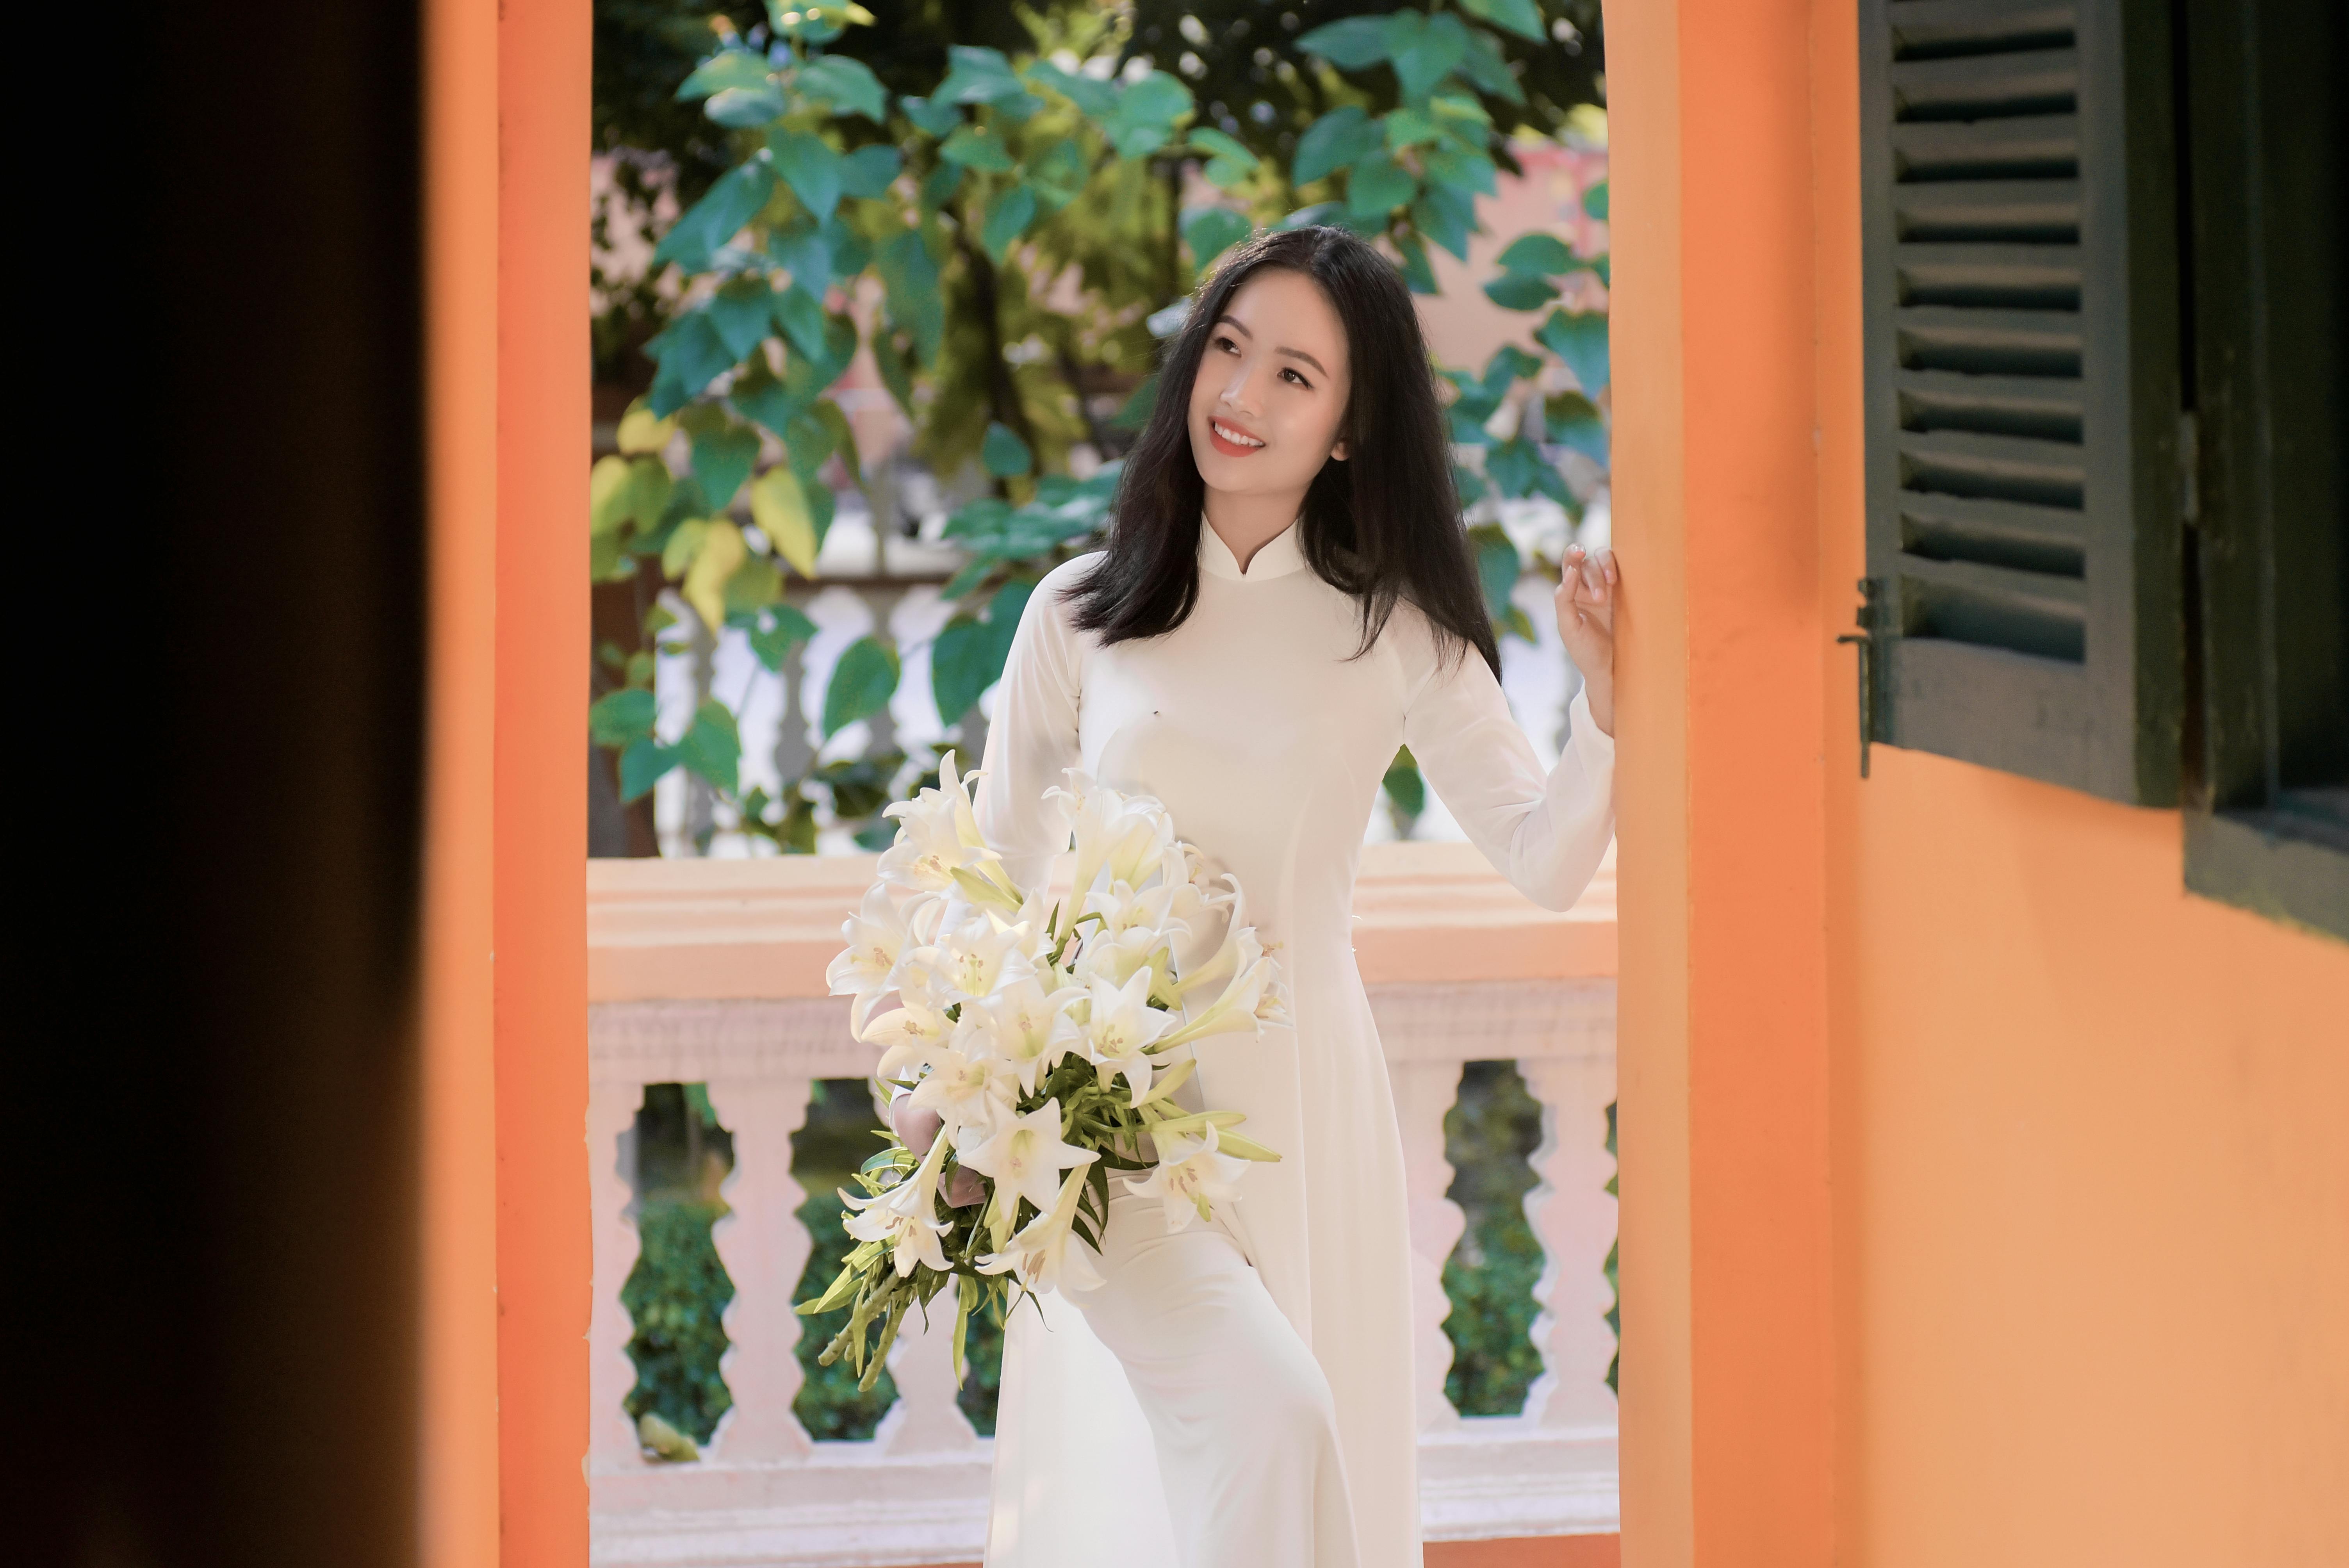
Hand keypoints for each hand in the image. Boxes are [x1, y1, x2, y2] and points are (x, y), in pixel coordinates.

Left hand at [1553, 544, 1617, 736]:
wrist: (1611, 670)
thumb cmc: (1585, 651)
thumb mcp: (1568, 627)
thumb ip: (1564, 599)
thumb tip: (1570, 571)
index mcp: (1572, 593)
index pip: (1570, 564)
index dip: (1573, 553)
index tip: (1579, 552)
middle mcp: (1589, 587)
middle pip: (1589, 563)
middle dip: (1593, 575)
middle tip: (1599, 598)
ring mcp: (1611, 589)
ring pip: (1607, 562)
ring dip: (1606, 569)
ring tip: (1610, 587)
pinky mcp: (1629, 594)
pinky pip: (1627, 572)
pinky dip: (1625, 569)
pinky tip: (1621, 580)